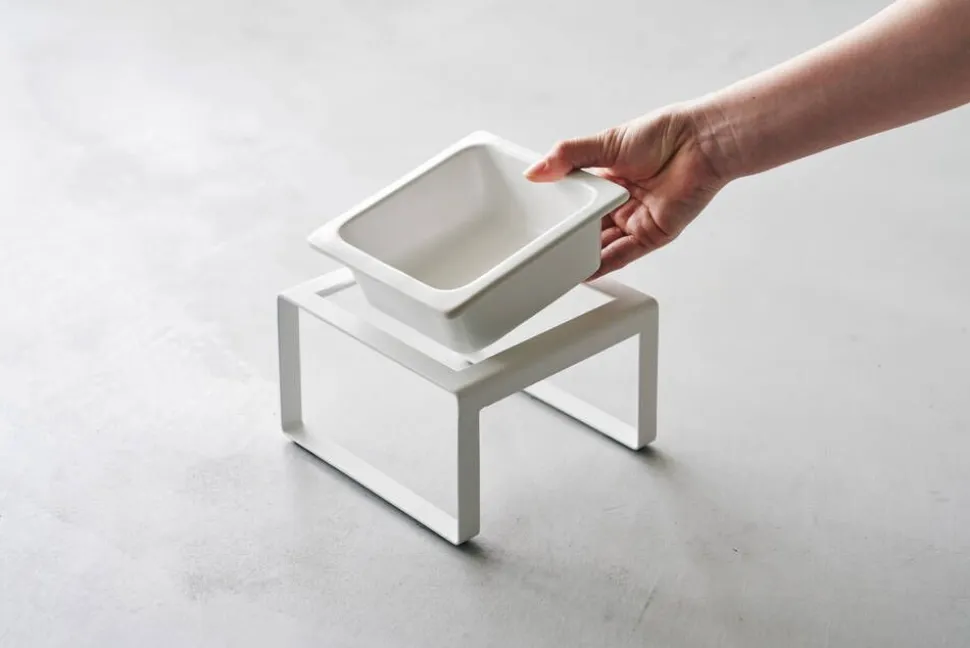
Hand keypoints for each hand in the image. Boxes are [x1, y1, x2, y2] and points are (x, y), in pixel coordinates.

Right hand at [525, 104, 727, 277]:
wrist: (700, 143)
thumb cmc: (663, 134)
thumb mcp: (604, 142)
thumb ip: (567, 156)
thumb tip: (536, 170)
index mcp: (608, 180)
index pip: (577, 203)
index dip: (559, 213)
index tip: (536, 222)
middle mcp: (621, 203)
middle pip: (588, 228)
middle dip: (568, 239)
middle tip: (541, 247)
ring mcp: (636, 221)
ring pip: (602, 245)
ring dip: (582, 256)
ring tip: (556, 264)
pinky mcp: (652, 235)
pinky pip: (623, 255)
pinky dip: (603, 265)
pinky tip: (583, 272)